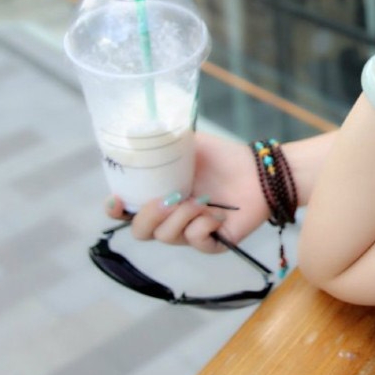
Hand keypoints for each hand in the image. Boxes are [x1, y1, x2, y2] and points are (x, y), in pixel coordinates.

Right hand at [104, 131, 269, 253]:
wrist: (259, 170)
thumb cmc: (223, 157)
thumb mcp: (188, 144)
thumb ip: (162, 142)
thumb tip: (139, 131)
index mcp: (160, 195)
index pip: (127, 211)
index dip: (116, 210)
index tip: (117, 201)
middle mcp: (171, 218)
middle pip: (141, 231)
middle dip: (150, 216)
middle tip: (170, 199)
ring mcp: (190, 233)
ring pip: (166, 237)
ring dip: (181, 217)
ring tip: (201, 200)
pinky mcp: (212, 244)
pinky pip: (195, 241)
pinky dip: (203, 225)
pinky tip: (217, 213)